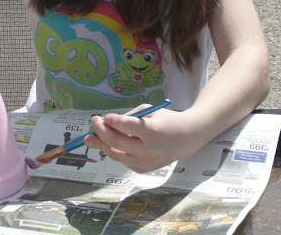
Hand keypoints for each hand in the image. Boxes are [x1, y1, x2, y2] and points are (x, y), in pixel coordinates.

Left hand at [83, 105, 202, 172]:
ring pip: (116, 155)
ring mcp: (147, 162)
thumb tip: (103, 123)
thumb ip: (127, 117)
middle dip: (101, 131)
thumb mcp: (148, 111)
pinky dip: (115, 151)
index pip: (126, 126)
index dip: (111, 120)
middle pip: (117, 142)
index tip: (103, 116)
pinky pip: (122, 161)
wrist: (186, 138)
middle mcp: (150, 150)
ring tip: (95, 134)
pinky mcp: (144, 170)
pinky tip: (113, 143)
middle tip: (94, 121)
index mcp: (152, 131)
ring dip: (103, 143)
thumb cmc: (165, 120)